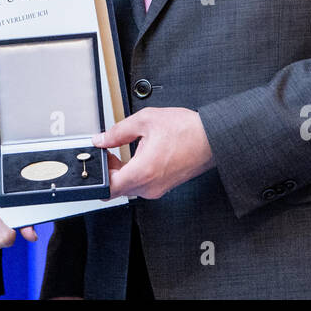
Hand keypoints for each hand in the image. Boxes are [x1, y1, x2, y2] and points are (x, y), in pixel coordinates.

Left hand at [93, 107, 214, 199]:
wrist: (212, 138)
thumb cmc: (187, 130)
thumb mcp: (145, 120)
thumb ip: (118, 131)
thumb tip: (101, 139)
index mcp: (143, 172)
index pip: (108, 188)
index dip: (98, 175)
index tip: (99, 159)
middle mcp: (149, 186)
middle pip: (117, 188)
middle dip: (108, 171)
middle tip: (108, 152)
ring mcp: (157, 189)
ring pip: (129, 187)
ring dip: (121, 172)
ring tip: (123, 151)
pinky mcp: (164, 187)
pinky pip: (141, 185)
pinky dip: (134, 173)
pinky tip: (138, 155)